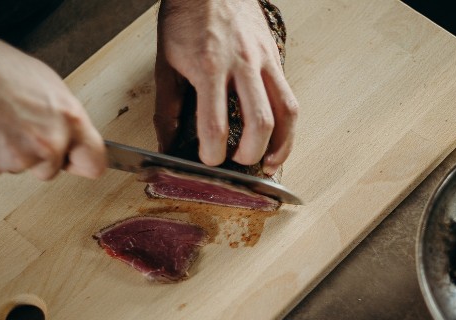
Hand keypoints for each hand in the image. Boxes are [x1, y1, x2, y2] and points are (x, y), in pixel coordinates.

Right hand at [0, 25, 105, 179]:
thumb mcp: (45, 83)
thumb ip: (63, 116)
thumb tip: (70, 135)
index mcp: (68, 118)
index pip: (95, 162)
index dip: (84, 162)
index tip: (79, 162)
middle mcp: (48, 142)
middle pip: (51, 169)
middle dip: (38, 156)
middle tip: (18, 126)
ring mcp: (18, 158)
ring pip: (19, 167)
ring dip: (8, 151)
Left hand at [154, 0, 297, 174]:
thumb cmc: (185, 19)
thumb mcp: (165, 64)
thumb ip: (166, 108)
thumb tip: (167, 144)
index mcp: (208, 68)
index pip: (216, 125)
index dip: (213, 153)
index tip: (208, 160)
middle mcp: (241, 65)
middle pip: (260, 123)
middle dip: (249, 154)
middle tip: (236, 163)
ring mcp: (263, 61)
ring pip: (286, 113)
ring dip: (280, 145)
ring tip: (267, 162)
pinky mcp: (275, 58)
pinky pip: (290, 97)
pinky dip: (287, 125)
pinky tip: (277, 139)